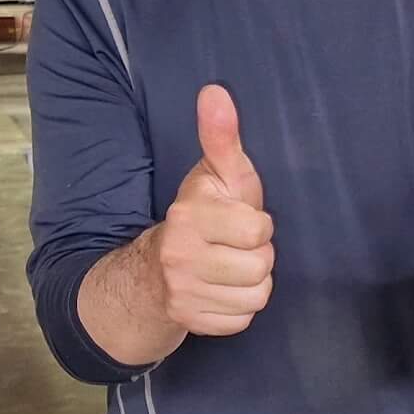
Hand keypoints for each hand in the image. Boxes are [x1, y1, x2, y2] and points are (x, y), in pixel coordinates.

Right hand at [154, 84, 274, 335]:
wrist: (152, 273)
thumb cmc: (200, 216)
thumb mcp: (213, 175)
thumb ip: (221, 136)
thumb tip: (215, 90)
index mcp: (188, 217)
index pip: (258, 229)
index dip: (257, 224)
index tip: (239, 220)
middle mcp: (179, 257)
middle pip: (261, 265)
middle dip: (257, 255)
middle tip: (236, 247)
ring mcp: (183, 294)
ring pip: (256, 295)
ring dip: (252, 283)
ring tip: (231, 268)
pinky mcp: (190, 323)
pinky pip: (242, 319)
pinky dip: (238, 308)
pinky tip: (222, 291)